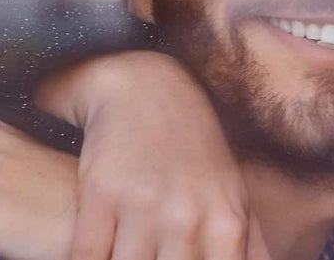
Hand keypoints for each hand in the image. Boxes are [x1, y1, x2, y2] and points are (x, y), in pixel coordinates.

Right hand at [37, 52, 270, 259]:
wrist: (147, 90)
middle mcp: (186, 217)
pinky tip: (84, 258)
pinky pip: (87, 256)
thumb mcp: (234, 197)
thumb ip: (249, 249)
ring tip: (127, 259)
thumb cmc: (196, 156)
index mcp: (225, 225)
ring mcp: (143, 205)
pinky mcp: (100, 194)